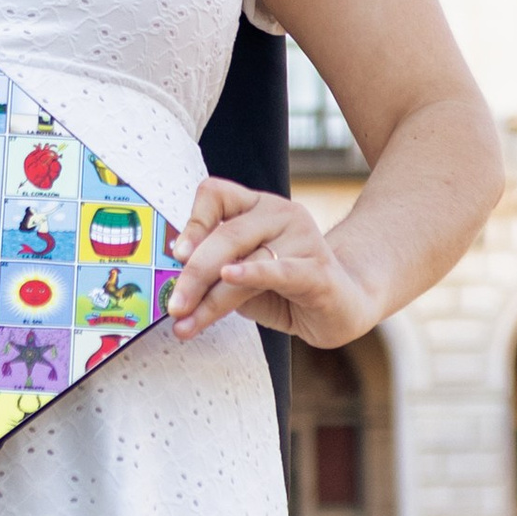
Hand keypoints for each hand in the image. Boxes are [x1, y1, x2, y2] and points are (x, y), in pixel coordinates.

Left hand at [164, 178, 376, 349]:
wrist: (343, 307)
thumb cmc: (286, 291)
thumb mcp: (241, 278)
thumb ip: (214, 272)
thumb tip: (173, 282)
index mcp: (257, 206)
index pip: (215, 194)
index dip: (192, 222)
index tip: (175, 255)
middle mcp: (281, 213)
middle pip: (226, 235)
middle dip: (193, 274)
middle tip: (173, 305)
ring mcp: (304, 238)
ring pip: (245, 261)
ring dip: (212, 298)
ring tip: (188, 321)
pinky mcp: (318, 271)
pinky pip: (280, 270)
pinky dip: (252, 273)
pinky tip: (230, 277)